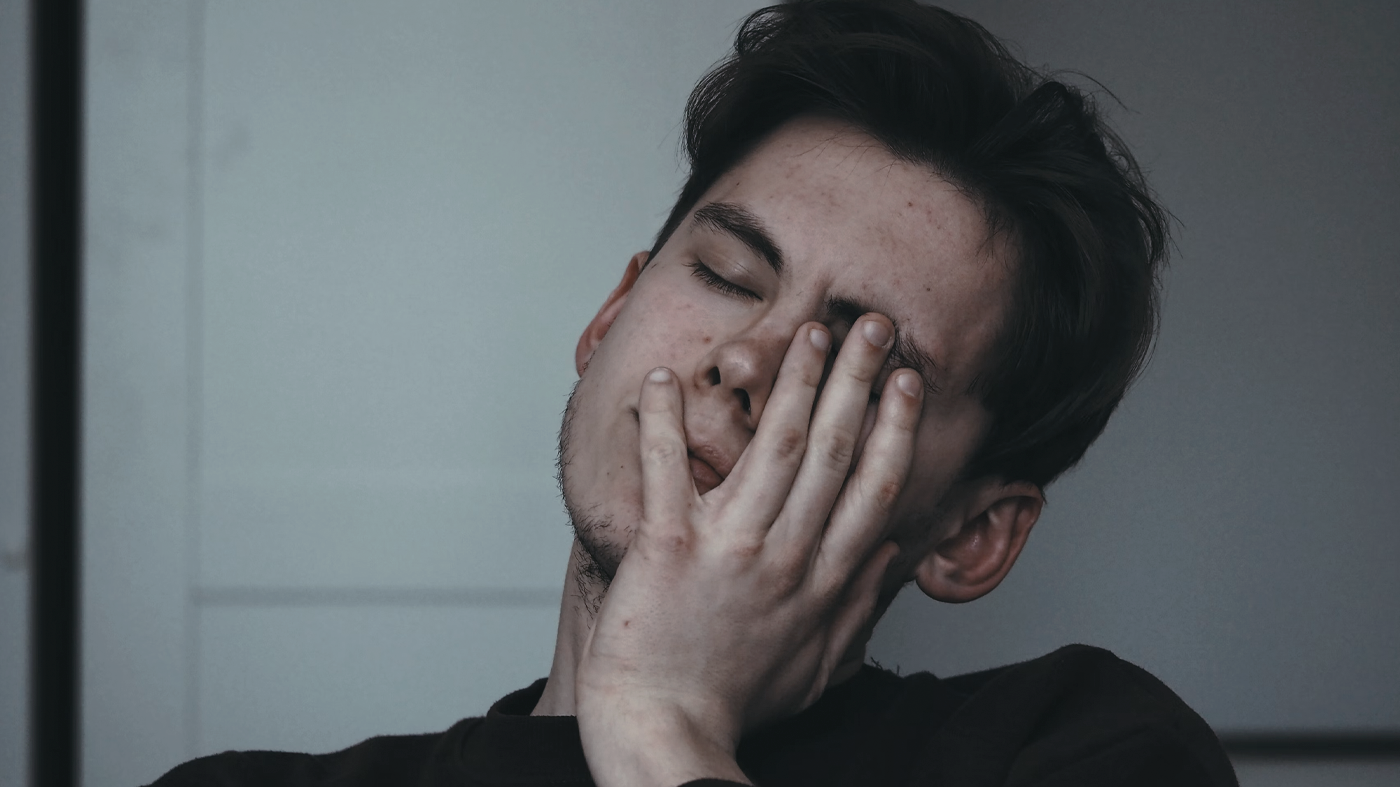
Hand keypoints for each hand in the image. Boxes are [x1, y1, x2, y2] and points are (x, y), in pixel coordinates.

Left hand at [575, 315, 924, 786]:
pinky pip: (668, 472)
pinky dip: (662, 423)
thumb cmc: (733, 703)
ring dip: (794, 382)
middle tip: (872, 326)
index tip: (907, 382)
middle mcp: (785, 555)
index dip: (894, 428)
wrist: (665, 731)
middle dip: (857, 380)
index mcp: (822, 582)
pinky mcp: (668, 548)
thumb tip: (892, 558)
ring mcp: (729, 548)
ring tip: (809, 332)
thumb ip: (858, 609)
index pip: (873, 488)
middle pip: (834, 452)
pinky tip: (662, 378)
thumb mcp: (817, 668)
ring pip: (773, 447)